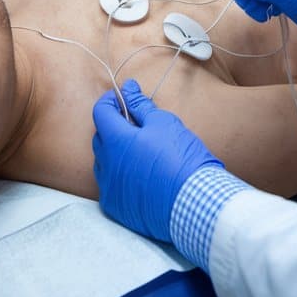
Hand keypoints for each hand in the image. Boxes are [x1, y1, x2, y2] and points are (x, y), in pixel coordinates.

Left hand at [91, 79, 222, 243]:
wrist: (195, 202)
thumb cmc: (182, 159)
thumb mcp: (164, 124)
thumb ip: (141, 105)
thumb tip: (129, 88)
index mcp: (116, 140)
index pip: (101, 112)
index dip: (111, 101)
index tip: (123, 98)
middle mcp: (106, 165)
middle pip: (100, 137)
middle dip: (114, 126)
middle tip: (137, 125)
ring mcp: (109, 188)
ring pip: (103, 163)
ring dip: (116, 153)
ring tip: (141, 153)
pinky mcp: (115, 207)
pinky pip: (110, 186)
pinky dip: (120, 177)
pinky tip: (141, 176)